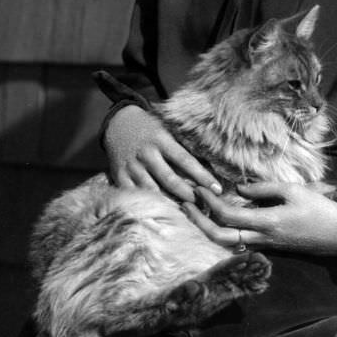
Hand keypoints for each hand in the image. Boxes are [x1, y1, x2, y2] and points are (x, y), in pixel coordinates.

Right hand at [104, 105, 221, 203]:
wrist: (118, 124)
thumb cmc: (151, 129)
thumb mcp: (168, 130)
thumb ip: (185, 146)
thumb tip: (214, 164)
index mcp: (161, 139)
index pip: (186, 160)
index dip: (202, 176)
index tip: (218, 189)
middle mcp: (146, 153)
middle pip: (170, 179)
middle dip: (188, 194)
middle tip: (203, 205)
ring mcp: (131, 166)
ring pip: (152, 190)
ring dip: (170, 203)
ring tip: (187, 213)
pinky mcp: (119, 176)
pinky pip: (135, 195)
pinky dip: (148, 204)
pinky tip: (162, 212)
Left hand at [183, 181, 336, 255]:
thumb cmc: (320, 210)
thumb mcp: (293, 191)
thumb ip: (263, 189)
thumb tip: (238, 189)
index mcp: (266, 223)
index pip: (227, 215)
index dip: (209, 203)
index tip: (198, 188)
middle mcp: (261, 238)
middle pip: (219, 237)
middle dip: (198, 222)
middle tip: (185, 204)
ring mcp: (264, 244)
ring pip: (227, 242)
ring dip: (207, 227)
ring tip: (195, 210)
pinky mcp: (268, 245)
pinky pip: (238, 241)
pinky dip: (223, 230)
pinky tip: (216, 218)